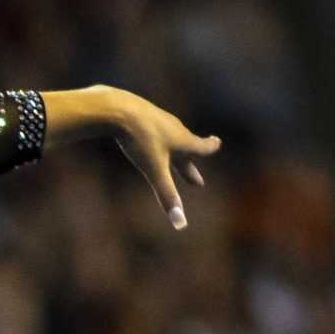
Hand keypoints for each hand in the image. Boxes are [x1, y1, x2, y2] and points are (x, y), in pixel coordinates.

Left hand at [99, 87, 220, 229]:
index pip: (202, 147)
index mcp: (183, 140)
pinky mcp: (142, 114)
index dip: (210, 147)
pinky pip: (151, 128)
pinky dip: (154, 137)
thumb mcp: (154, 171)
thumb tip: (181, 224)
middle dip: (191, 163)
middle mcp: (174, 128)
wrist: (118, 109)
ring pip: (169, 136)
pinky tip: (144, 135)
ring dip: (174, 148)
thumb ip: (167, 195)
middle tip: (196, 179)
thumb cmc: (140, 140)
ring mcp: (158, 119)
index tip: (216, 143)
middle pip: (187, 146)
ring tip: (171, 152)